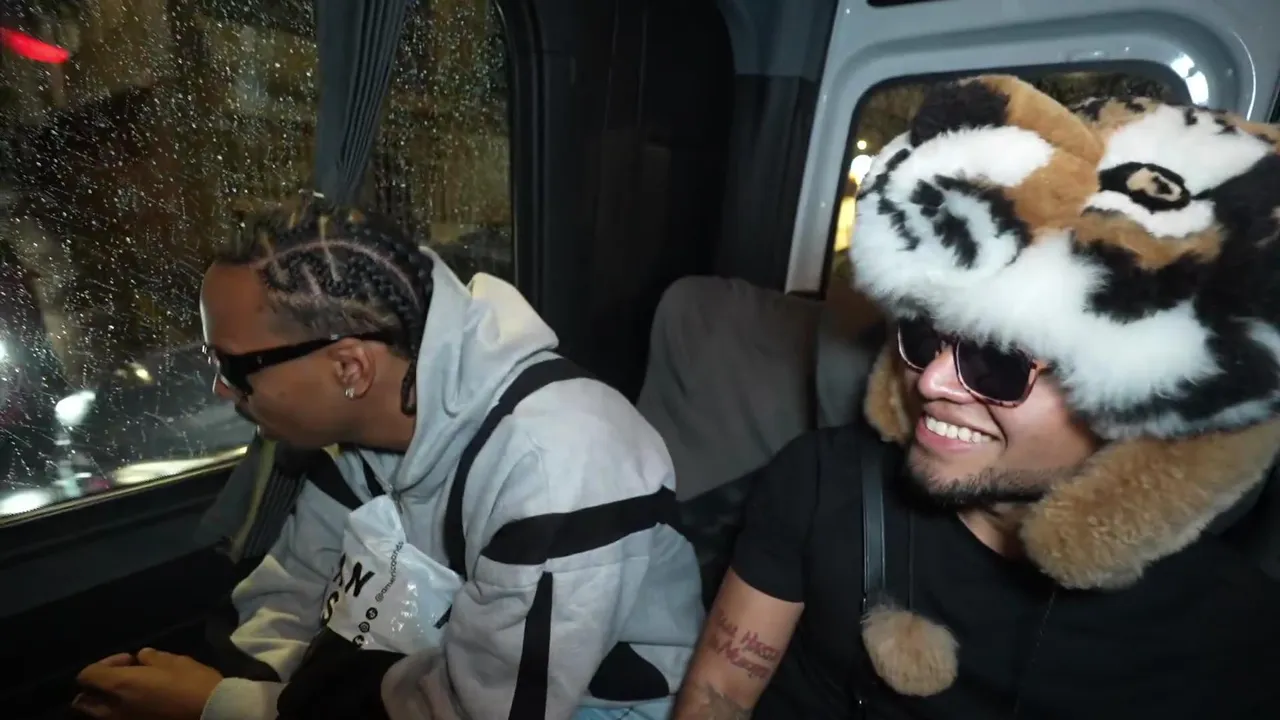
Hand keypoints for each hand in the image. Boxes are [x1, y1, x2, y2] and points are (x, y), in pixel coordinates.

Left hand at [73, 648, 222, 719]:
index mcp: (119, 686)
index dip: (104, 663)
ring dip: (106, 702)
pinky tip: (142, 705)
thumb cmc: (191, 684)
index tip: (129, 660)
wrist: (210, 714)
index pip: (87, 675)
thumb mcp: (175, 662)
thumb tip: (141, 657)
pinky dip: (120, 713)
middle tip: (120, 678)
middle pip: (83, 701)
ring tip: (130, 694)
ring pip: (97, 716)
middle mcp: (113, 709)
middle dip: (96, 688)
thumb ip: (152, 658)